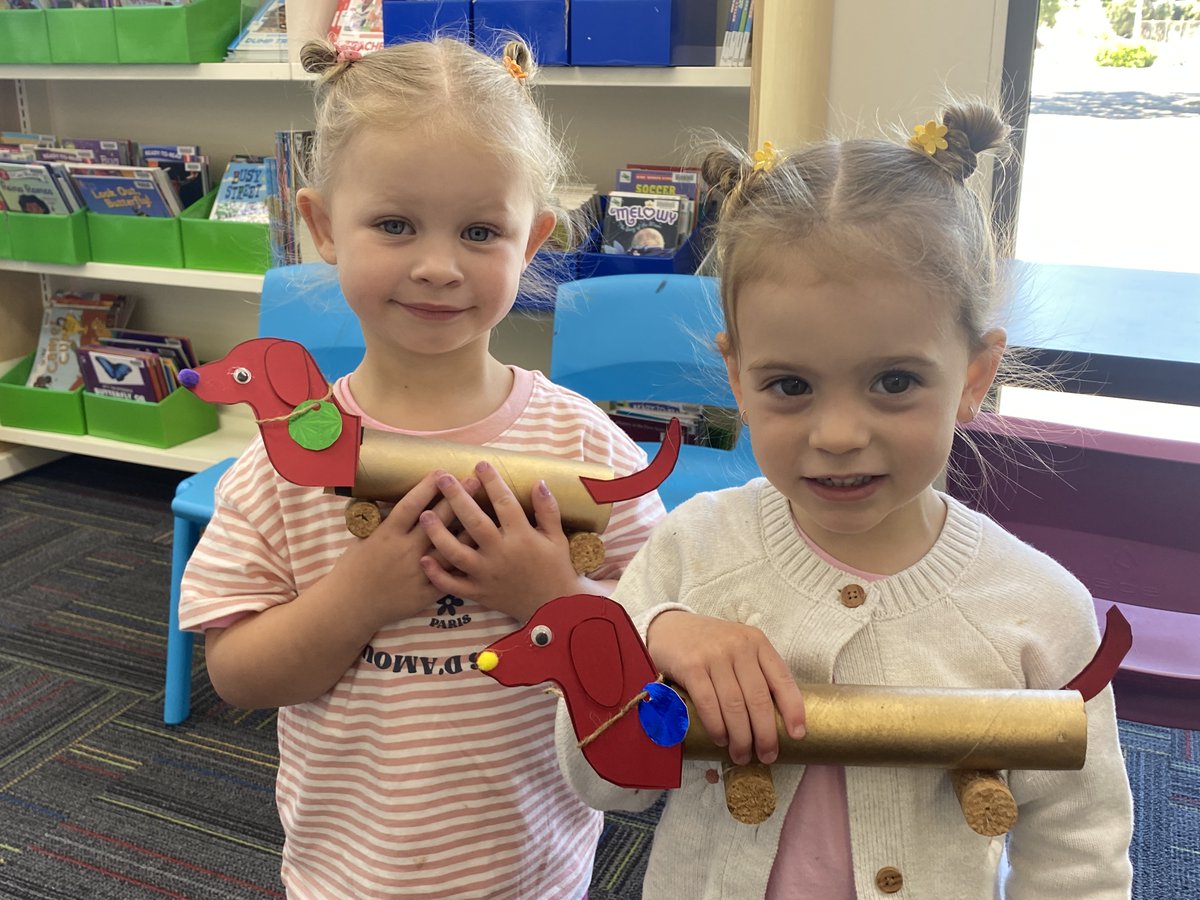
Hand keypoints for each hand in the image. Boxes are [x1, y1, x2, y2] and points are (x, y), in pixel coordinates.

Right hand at [329, 470, 479, 629]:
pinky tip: (480, 553)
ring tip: (487, 514)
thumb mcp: (365, 538)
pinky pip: (450, 578)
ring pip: (449, 548)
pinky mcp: (424, 593)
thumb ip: (386, 522)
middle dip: (456, 498)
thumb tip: (404, 501)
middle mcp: (404, 551)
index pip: (411, 505)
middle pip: (436, 521)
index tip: (442, 470)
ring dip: (468, 530)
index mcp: (387, 534)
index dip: (428, 486)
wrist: (350, 605)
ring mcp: (416, 573)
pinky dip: (465, 566)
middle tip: (474, 480)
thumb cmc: (355, 568)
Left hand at [418, 460, 582, 621]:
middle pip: (474, 522)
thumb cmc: (555, 568)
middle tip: (443, 478)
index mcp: (522, 537)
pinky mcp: (479, 593)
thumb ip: (547, 509)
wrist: (553, 607)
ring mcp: (487, 575)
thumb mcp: (557, 537)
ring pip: (456, 553)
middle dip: (457, 498)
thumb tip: (538, 481)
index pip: (504, 502)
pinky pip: (453, 585)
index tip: (480, 463)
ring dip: (438, 534)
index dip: (492, 481)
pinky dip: (437, 574)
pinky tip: (423, 558)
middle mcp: (501, 554)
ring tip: (424, 515)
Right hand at [647, 610, 805, 765]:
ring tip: (741, 755)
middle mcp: (738, 646)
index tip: (797, 735)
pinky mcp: (691, 666)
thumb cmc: (709, 645)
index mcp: (757, 642)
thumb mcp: (739, 648)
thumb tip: (776, 718)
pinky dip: (717, 727)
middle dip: (765, 734)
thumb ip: (756, 672)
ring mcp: (713, 656)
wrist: (669, 628)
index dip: (793, 709)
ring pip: (735, 706)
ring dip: (741, 737)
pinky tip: (720, 740)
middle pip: (759, 698)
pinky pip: (709, 704)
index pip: (782, 678)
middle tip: (766, 756)